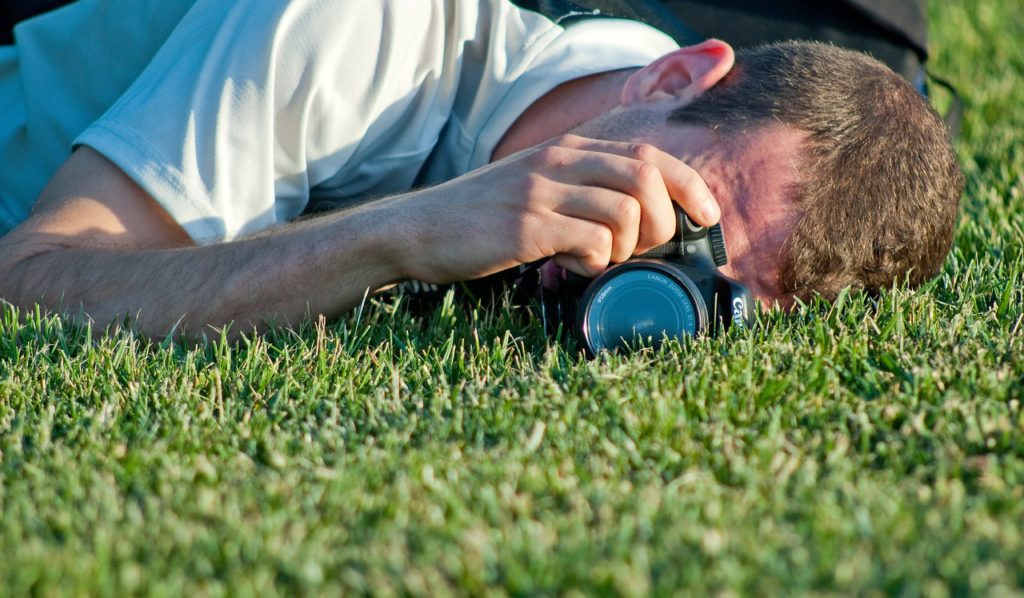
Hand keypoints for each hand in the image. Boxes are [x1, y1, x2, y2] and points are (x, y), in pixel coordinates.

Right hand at [399, 134, 719, 282]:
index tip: (708, 215)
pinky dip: (597, 264)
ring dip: (627, 249)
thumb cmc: (481, 217)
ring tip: (599, 260)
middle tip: (646, 250)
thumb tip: (640, 222)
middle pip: (647, 179)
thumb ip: (581, 191)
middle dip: (664, 222)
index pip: (648, 154)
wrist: (417, 229)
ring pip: (625, 215)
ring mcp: (541, 193)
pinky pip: (592, 244)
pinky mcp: (526, 227)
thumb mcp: (534, 186)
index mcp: (565, 150)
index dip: (690, 184)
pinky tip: (573, 268)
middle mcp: (558, 163)